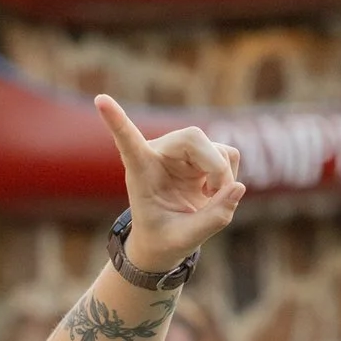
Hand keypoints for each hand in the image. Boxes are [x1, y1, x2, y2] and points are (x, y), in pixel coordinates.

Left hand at [96, 96, 245, 270]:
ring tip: (211, 201)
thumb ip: (213, 219)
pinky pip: (227, 155)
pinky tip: (213, 192)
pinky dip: (228, 176)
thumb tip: (238, 188)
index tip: (101, 100)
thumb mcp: (184, 240)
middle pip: (194, 137)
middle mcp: (159, 153)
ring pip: (216, 147)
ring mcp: (180, 152)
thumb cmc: (163, 239)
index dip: (117, 120)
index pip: (127, 140)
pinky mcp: (199, 155)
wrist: (163, 240)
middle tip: (217, 197)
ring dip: (223, 176)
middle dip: (215, 168)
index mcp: (140, 170)